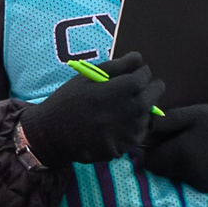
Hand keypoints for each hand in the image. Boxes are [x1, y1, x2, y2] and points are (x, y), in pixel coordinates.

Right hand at [17, 51, 161, 167]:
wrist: (52, 134)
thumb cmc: (68, 101)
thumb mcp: (87, 77)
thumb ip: (117, 66)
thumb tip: (139, 58)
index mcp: (126, 88)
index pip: (146, 75)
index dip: (137, 73)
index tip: (128, 76)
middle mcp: (134, 109)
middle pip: (155, 93)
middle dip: (145, 89)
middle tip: (127, 93)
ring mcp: (131, 131)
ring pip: (149, 115)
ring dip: (139, 110)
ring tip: (118, 111)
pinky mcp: (126, 148)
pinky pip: (138, 134)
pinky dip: (131, 129)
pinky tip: (114, 126)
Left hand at [138, 102, 207, 192]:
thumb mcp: (194, 114)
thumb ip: (166, 122)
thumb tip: (143, 128)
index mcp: (181, 153)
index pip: (150, 160)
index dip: (152, 150)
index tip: (160, 140)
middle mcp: (187, 173)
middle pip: (161, 169)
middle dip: (165, 157)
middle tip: (180, 141)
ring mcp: (199, 183)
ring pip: (174, 175)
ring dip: (178, 164)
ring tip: (195, 147)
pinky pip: (189, 180)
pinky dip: (192, 171)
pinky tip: (205, 157)